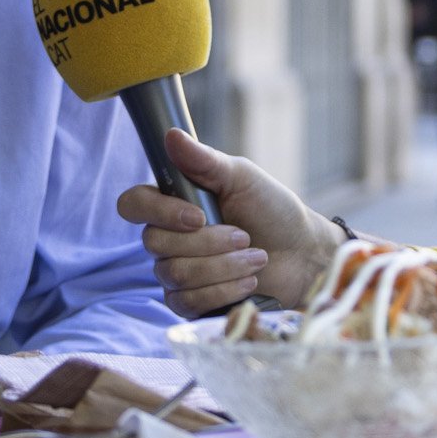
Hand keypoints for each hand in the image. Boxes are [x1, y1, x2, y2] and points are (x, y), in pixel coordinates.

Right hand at [117, 128, 345, 316]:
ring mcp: (176, 271)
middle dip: (209, 243)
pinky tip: (249, 282)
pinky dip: (223, 291)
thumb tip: (171, 135)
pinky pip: (186, 302)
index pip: (134, 204)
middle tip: (245, 236)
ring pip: (175, 275)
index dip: (159, 212)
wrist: (302, 254)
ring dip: (223, 267)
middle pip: (157, 244)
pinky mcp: (190, 302)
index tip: (198, 216)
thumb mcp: (242, 178)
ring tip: (257, 259)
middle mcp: (168, 236)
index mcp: (173, 201)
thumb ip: (205, 161)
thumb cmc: (272, 210)